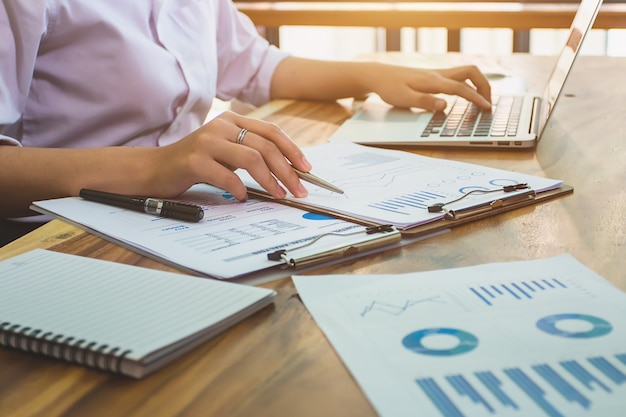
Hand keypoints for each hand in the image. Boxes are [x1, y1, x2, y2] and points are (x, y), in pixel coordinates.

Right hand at [152, 111, 311, 200]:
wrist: (154, 169)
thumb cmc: (194, 163)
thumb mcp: (225, 151)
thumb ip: (249, 152)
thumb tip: (285, 170)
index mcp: (232, 120)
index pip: (271, 131)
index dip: (292, 150)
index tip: (307, 169)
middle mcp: (221, 125)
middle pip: (266, 146)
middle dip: (287, 170)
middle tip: (298, 190)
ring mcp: (207, 141)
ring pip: (251, 158)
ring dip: (270, 180)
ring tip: (278, 195)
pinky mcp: (194, 160)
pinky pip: (226, 175)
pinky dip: (239, 189)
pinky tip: (242, 197)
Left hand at [364, 63, 491, 110]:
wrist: (379, 75)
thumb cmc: (390, 88)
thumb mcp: (404, 99)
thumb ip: (425, 102)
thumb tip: (444, 106)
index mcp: (433, 81)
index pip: (461, 88)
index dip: (476, 98)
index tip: (487, 108)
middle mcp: (439, 74)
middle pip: (471, 72)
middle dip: (484, 86)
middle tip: (488, 103)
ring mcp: (438, 74)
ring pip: (466, 72)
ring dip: (478, 84)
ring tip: (482, 100)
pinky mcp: (435, 76)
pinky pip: (459, 77)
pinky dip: (469, 84)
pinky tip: (467, 95)